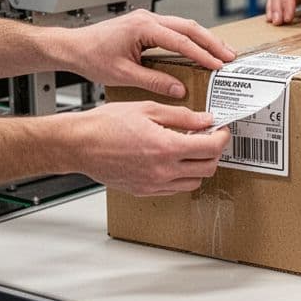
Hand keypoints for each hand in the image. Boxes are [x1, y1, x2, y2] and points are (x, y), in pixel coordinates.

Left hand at [57, 10, 236, 98]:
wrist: (72, 46)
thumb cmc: (90, 56)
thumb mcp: (123, 74)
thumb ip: (153, 81)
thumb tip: (178, 89)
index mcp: (142, 27)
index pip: (181, 41)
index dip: (202, 54)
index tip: (217, 65)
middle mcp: (147, 18)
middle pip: (189, 27)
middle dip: (212, 42)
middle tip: (229, 56)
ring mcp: (147, 18)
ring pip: (184, 25)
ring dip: (204, 39)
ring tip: (221, 52)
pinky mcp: (146, 23)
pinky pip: (175, 28)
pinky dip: (191, 38)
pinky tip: (199, 48)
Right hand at [64, 102, 230, 196]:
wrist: (78, 145)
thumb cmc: (105, 125)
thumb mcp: (147, 110)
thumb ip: (181, 116)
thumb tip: (205, 120)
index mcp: (167, 148)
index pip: (211, 148)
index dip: (222, 137)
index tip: (220, 130)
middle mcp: (163, 171)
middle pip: (208, 168)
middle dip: (214, 152)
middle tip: (208, 137)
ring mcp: (154, 184)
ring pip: (194, 182)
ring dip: (199, 166)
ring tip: (189, 148)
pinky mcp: (144, 190)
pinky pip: (175, 189)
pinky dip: (182, 176)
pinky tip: (173, 160)